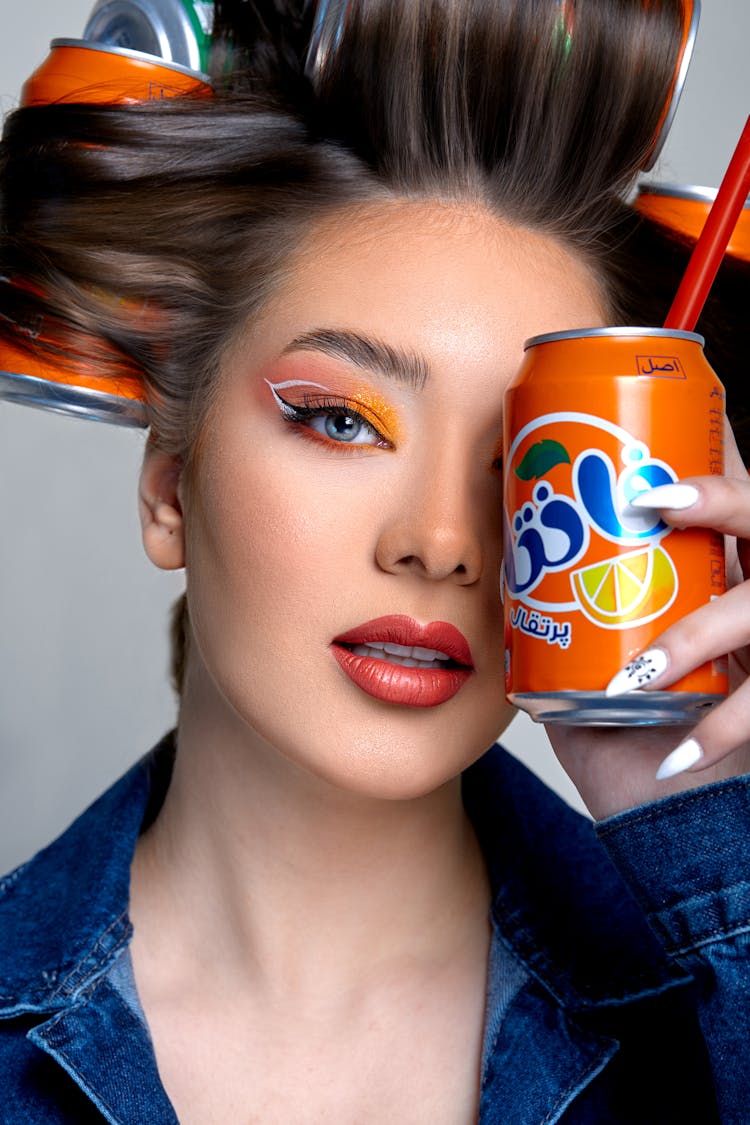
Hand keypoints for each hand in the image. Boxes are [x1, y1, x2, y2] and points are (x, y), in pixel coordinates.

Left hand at [546, 421, 749, 820]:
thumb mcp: (589, 670)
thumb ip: (563, 621)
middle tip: (657, 501)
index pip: (730, 507)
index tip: (655, 458)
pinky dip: (718, 731)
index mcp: (717, 581)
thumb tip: (508, 574)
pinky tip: (676, 754)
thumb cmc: (627, 737)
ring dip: (698, 634)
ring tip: (642, 670)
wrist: (668, 820)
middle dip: (723, 501)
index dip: (711, 470)